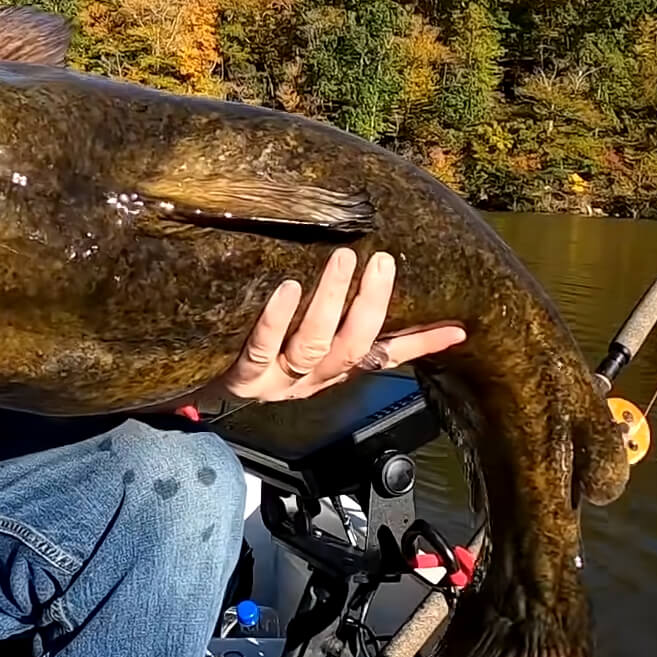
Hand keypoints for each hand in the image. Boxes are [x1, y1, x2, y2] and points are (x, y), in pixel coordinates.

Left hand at [219, 248, 465, 402]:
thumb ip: (346, 327)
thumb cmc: (261, 359)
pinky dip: (275, 319)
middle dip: (370, 305)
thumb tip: (392, 309)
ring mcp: (276, 379)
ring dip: (329, 303)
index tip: (455, 326)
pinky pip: (260, 348)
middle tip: (381, 262)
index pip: (386, 355)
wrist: (201, 395)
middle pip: (351, 347)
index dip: (421, 344)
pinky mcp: (242, 376)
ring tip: (341, 261)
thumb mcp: (310, 348)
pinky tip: (286, 289)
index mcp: (332, 370)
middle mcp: (311, 378)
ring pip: (312, 346)